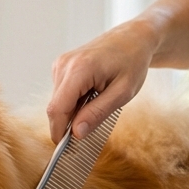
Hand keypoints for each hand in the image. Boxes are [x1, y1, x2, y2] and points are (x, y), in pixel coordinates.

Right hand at [47, 19, 155, 142]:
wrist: (133, 38)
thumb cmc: (132, 63)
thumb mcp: (122, 93)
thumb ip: (98, 113)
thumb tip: (76, 133)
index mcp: (79, 69)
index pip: (57, 109)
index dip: (58, 132)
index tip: (66, 150)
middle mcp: (64, 65)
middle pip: (55, 107)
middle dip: (68, 124)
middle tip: (91, 131)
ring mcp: (61, 64)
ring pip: (58, 102)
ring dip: (73, 112)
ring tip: (98, 103)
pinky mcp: (61, 66)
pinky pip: (61, 93)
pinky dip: (74, 101)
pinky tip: (92, 95)